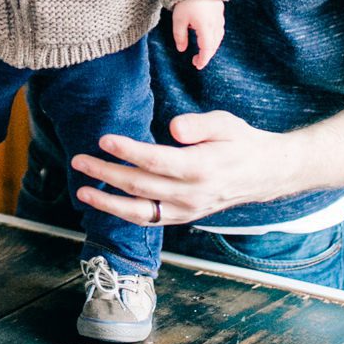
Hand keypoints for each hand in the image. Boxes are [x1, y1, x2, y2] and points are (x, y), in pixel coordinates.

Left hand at [69, 110, 297, 225]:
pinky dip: (125, 214)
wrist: (264, 173)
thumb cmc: (241, 143)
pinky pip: (150, 220)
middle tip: (79, 160)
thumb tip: (174, 128)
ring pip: (141, 212)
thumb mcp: (226, 123)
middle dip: (105, 173)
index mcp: (201, 168)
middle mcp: (191, 194)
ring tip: (82, 191)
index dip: (127, 151)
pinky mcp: (184, 217)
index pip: (156, 161)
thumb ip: (199, 124)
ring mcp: (187, 210)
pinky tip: (105, 204)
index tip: (104, 139)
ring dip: (108, 202)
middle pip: (140, 186)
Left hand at [171, 0, 224, 68]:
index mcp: (205, 27)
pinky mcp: (219, 11)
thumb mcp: (178, 19)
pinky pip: (219, 28)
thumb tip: (182, 49)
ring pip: (218, 37)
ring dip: (211, 46)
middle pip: (214, 45)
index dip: (203, 59)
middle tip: (196, 61)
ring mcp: (219, 17)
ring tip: (201, 50)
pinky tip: (206, 36)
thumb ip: (180, 36)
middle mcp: (215, 24)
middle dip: (206, 55)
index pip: (206, 49)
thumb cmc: (185, 0)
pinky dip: (214, 36)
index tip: (197, 66)